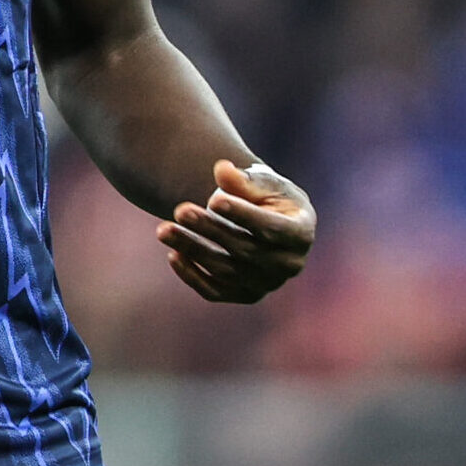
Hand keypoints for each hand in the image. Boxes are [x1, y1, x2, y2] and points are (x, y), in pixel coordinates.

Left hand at [156, 159, 313, 302]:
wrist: (260, 219)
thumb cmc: (264, 196)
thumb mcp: (262, 182)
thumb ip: (244, 178)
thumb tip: (222, 170)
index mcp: (301, 233)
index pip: (272, 229)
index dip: (243, 215)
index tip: (213, 199)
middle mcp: (289, 264)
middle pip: (245, 250)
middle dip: (210, 229)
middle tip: (180, 210)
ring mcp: (267, 284)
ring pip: (226, 271)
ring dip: (193, 250)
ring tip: (164, 230)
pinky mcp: (246, 295)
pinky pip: (216, 292)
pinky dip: (192, 275)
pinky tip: (172, 254)